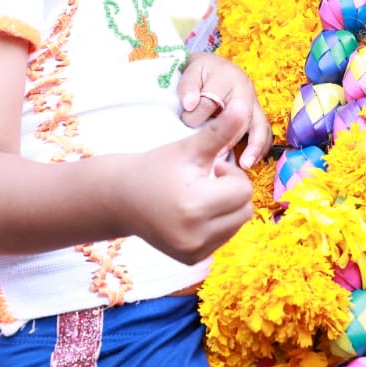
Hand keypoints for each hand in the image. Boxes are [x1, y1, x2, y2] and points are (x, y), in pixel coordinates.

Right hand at [127, 108, 255, 263]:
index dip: (230, 174)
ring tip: (199, 195)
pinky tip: (195, 212)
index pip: (243, 190)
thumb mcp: (188, 147)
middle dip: (232, 191)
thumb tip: (242, 105)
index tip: (209, 168)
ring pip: (237, 225)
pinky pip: (223, 239)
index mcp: (194, 206)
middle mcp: (194, 236)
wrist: (121, 198)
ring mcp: (193, 252)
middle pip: (244, 210)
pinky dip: (217, 224)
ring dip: (227, 208)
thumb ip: (220, 130)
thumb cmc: (156, 167)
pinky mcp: (191, 260)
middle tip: (205, 181)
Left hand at [177, 53, 270, 166]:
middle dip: (229, 137)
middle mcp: (245, 89)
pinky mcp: (257, 114)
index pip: (210, 103)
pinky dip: (260, 147)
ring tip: (244, 164)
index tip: (184, 123)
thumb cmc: (200, 73)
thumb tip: (189, 104)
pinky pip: (265, 131)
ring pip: (258, 125)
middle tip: (216, 156)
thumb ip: (188, 87)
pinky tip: (252, 162)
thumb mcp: (191, 73)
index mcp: (226, 77)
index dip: (195, 117)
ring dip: (253, 146)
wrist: (213, 67)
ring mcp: (254, 102)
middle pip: (240, 116)